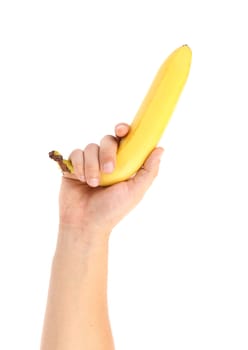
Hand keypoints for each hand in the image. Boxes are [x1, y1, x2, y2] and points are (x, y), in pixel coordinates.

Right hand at [58, 123, 163, 240]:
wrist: (85, 223)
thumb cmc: (112, 210)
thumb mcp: (135, 191)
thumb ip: (149, 170)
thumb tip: (160, 149)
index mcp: (123, 163)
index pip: (124, 139)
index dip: (124, 129)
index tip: (122, 130)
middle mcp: (106, 160)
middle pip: (107, 140)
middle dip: (108, 153)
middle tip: (110, 170)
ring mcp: (89, 162)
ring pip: (90, 147)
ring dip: (92, 165)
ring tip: (93, 184)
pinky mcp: (73, 166)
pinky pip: (76, 154)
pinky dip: (79, 166)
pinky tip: (82, 179)